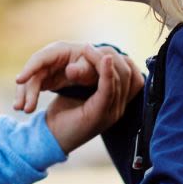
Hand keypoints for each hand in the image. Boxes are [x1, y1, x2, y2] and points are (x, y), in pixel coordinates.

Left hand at [16, 42, 143, 153]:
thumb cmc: (64, 113)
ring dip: (104, 60)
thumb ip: (93, 78)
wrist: (50, 137)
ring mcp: (112, 112)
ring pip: (119, 79)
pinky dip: (107, 73)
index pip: (132, 76)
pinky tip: (104, 60)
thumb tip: (101, 56)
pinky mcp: (100, 114)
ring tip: (88, 49)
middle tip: (90, 47)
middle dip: (113, 56)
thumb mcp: (82, 91)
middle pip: (128, 75)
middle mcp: (118, 108)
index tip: (101, 48)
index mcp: (117, 103)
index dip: (120, 59)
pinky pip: (109, 89)